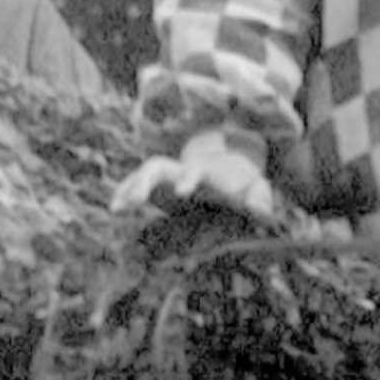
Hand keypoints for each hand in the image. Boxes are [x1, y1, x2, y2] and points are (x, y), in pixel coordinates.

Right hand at [111, 130, 275, 219]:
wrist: (227, 170)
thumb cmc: (242, 185)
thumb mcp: (255, 191)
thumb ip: (259, 199)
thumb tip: (264, 212)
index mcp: (206, 173)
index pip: (195, 172)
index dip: (189, 179)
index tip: (182, 192)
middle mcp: (182, 169)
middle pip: (159, 166)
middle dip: (145, 181)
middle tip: (135, 201)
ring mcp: (168, 176)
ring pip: (143, 174)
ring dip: (129, 188)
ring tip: (115, 209)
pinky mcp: (157, 185)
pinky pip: (136, 185)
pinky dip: (125, 193)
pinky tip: (114, 207)